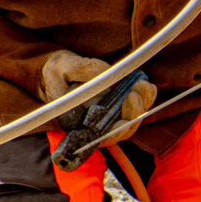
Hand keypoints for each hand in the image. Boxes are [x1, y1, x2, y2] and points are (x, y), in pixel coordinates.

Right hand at [38, 51, 156, 120]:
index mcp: (77, 123)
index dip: (118, 128)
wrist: (53, 73)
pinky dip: (144, 99)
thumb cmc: (55, 73)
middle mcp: (94, 125)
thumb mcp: (62, 66)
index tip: (125, 106)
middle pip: (121, 130)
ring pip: (131, 120)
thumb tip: (107, 71)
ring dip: (142, 104)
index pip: (101, 136)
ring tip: (144, 85)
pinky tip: (147, 85)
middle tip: (138, 90)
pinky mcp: (116, 107)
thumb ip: (82, 69)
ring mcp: (106, 117)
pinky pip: (134, 109)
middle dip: (135, 112)